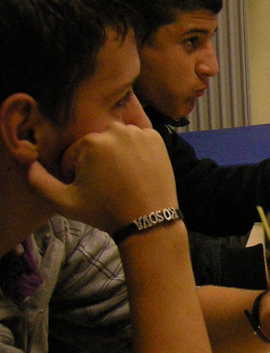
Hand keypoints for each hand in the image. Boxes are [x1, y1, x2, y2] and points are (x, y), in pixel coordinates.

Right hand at [26, 123, 178, 234]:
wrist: (148, 221)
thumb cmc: (105, 212)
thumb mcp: (64, 202)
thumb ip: (38, 181)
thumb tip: (29, 162)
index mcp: (90, 142)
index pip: (75, 153)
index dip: (78, 173)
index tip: (90, 189)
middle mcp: (115, 131)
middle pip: (96, 145)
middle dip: (96, 162)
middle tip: (107, 185)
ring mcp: (139, 133)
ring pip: (117, 140)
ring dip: (116, 154)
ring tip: (122, 179)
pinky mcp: (157, 139)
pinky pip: (139, 139)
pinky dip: (136, 151)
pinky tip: (137, 171)